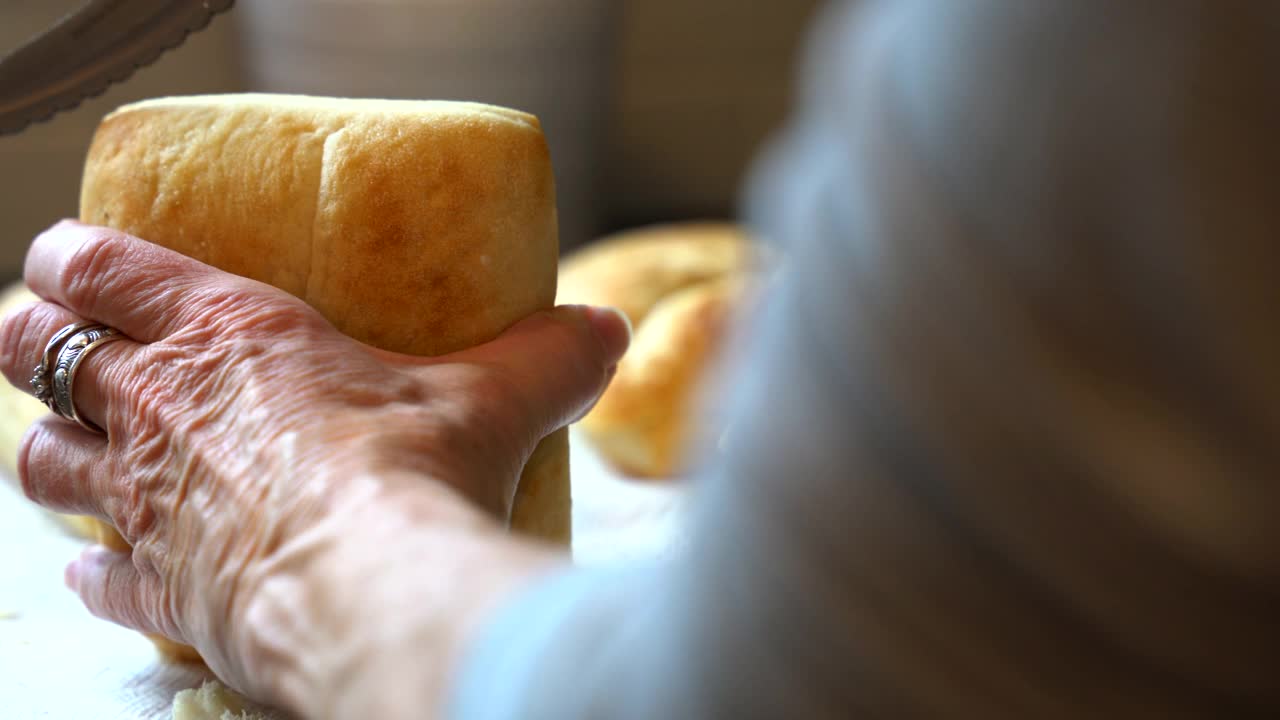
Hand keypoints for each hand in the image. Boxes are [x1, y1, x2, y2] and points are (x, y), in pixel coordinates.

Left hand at [0, 221, 628, 709]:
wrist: (376, 588)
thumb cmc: (415, 467)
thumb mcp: (497, 394)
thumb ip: (549, 354)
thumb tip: (606, 330)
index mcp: (227, 334)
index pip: (102, 268)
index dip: (70, 255)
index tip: (69, 257)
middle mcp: (159, 409)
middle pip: (40, 355)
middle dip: (36, 342)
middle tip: (60, 345)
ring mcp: (145, 503)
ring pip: (41, 461)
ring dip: (51, 450)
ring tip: (77, 449)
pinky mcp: (159, 589)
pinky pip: (96, 571)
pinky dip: (93, 565)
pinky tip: (101, 564)